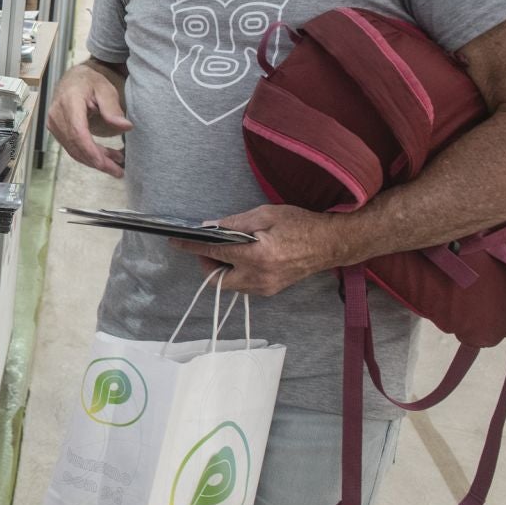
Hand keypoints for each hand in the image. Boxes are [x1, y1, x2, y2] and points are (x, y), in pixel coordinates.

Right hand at [45, 62, 130, 176]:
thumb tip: (126, 127)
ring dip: (95, 160)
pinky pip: (72, 148)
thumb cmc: (91, 81)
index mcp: (69, 102)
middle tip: (118, 171)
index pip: (78, 132)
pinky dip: (89, 155)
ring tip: (116, 165)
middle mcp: (57, 115)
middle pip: (76, 145)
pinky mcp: (57, 130)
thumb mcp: (105, 89)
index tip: (105, 163)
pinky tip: (105, 157)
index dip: (91, 150)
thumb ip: (113, 108)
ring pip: (74, 150)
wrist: (75, 78)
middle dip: (97, 161)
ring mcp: (54, 124)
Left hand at [170, 204, 344, 296]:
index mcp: (256, 256)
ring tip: (228, 250)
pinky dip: (236, 274)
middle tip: (210, 247)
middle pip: (217, 279)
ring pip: (229, 285)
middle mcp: (258, 277)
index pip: (214, 252)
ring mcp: (265, 287)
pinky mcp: (270, 290)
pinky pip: (243, 286)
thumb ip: (235, 223)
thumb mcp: (266, 214)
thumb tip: (210, 227)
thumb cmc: (300, 225)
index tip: (175, 241)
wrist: (330, 244)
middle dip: (207, 264)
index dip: (192, 247)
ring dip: (222, 269)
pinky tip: (243, 258)